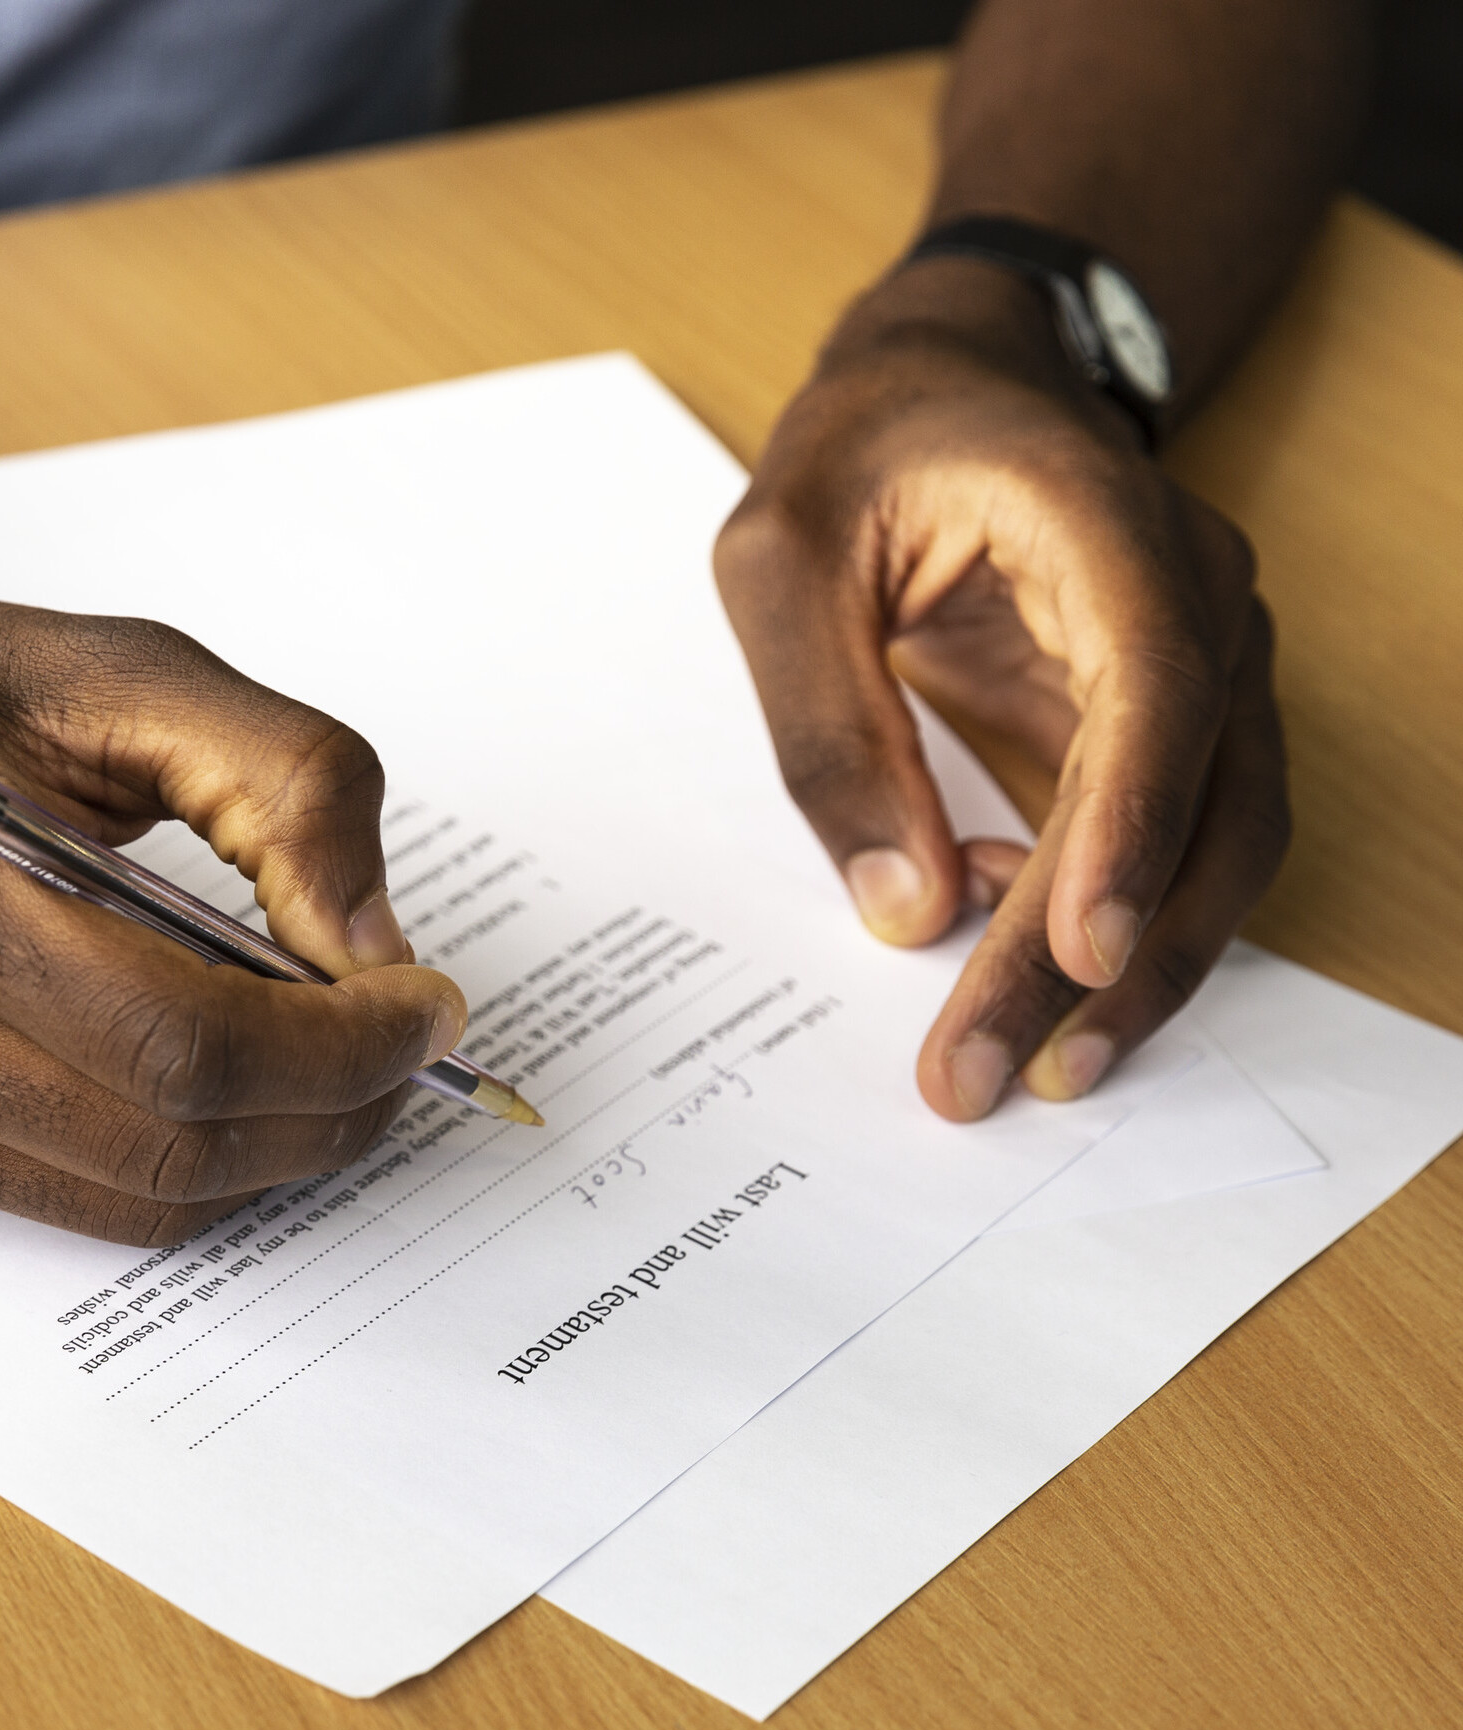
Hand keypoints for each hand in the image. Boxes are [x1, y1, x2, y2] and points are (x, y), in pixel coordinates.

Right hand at [0, 589, 464, 1242]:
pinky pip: (70, 1200)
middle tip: (404, 1051)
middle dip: (327, 1111)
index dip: (335, 1049)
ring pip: (128, 1200)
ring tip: (334, 1069)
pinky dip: (179, 1159)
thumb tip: (378, 953)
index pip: (173, 1038)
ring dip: (270, 1152)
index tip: (425, 1009)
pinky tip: (214, 1079)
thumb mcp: (122, 671)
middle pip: (163, 1142)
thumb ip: (283, 784)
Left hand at [714, 261, 1288, 1119]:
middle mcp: (1193, 599)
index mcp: (1107, 522)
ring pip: (1215, 846)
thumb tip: (903, 908)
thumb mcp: (781, 561)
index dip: (1128, 825)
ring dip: (1136, 972)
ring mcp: (1199, 665)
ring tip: (1032, 1070)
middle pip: (1196, 801)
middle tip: (995, 1074)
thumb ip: (828, 726)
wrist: (945, 389)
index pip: (1154, 685)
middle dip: (1100, 957)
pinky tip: (1018, 972)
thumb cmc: (862, 454)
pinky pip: (1172, 846)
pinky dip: (1109, 925)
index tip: (1077, 949)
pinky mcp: (1166, 726)